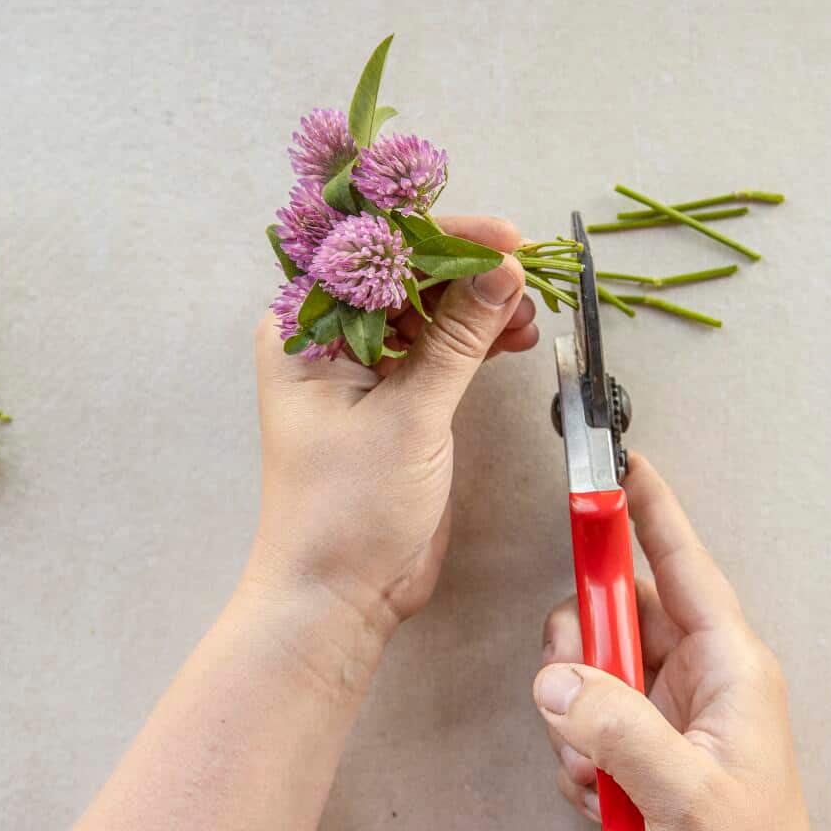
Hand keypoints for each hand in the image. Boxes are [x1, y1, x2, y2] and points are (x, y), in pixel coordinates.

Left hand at [251, 216, 537, 641]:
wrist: (339, 593)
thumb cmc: (347, 508)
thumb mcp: (409, 416)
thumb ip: (458, 339)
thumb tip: (502, 270)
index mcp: (305, 329)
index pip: (374, 253)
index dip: (441, 237)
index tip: (504, 239)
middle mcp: (329, 338)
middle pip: (404, 274)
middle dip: (466, 270)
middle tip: (524, 276)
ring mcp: (363, 367)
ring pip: (427, 309)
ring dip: (478, 304)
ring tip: (524, 313)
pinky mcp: (395, 398)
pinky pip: (438, 348)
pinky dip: (476, 339)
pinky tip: (513, 336)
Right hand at [534, 453, 830, 830]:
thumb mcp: (689, 795)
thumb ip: (619, 730)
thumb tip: (559, 679)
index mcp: (731, 668)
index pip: (682, 564)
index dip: (648, 510)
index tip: (615, 463)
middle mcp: (698, 682)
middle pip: (616, 615)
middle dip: (582, 648)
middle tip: (574, 681)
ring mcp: (666, 718)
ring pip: (588, 672)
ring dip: (576, 720)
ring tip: (603, 773)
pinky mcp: (640, 754)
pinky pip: (582, 725)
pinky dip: (578, 760)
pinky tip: (607, 799)